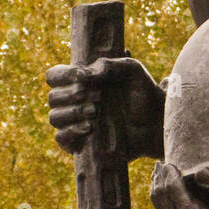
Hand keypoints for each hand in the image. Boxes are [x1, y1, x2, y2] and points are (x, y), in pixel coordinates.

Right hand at [45, 56, 164, 160]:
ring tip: (96, 111)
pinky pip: (61, 138)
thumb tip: (84, 75)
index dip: (63, 75)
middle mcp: (74, 102)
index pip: (54, 76)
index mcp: (80, 81)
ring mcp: (76, 123)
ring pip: (54, 117)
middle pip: (52, 97)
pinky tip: (89, 127)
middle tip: (98, 96)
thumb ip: (108, 65)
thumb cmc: (143, 92)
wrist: (157, 122)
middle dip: (71, 95)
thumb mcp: (131, 70)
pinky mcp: (81, 143)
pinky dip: (71, 131)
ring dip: (73, 112)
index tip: (83, 77)